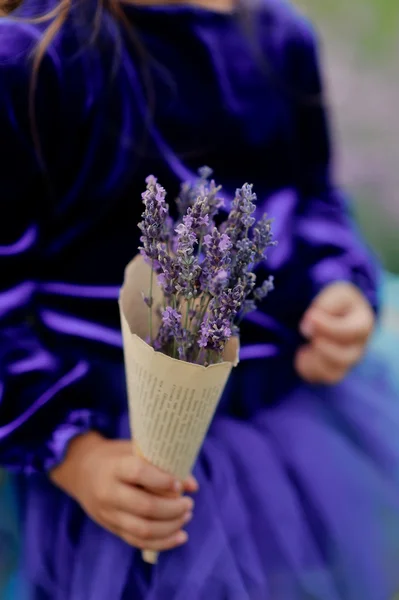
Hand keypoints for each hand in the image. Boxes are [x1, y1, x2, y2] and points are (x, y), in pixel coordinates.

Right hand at [51, 432, 197, 550]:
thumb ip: (162, 464)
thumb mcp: (134, 449)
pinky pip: (138, 542)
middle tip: (189, 504)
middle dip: (173, 509)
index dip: (162, 480)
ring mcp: (109, 514)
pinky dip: (162, 543)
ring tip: (186, 516)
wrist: (80, 470)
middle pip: (145, 507)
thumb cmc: (115, 456)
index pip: (138, 474)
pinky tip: (179, 536)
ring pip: (143, 530)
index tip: (180, 484)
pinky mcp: (112, 528)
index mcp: (114, 467)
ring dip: (170, 527)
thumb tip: (193, 485)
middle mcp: (109, 492)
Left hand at [295, 282, 374, 383]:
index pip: (349, 331)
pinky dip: (306, 367)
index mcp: (363, 324)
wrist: (332, 315)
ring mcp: (346, 363)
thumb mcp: (335, 293)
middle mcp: (358, 348)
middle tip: (306, 331)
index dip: (327, 326)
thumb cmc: (335, 303)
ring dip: (314, 359)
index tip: (310, 316)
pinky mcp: (333, 372)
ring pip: (333, 374)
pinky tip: (303, 352)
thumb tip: (309, 327)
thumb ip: (325, 305)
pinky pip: (319, 378)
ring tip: (305, 344)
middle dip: (321, 346)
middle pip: (344, 358)